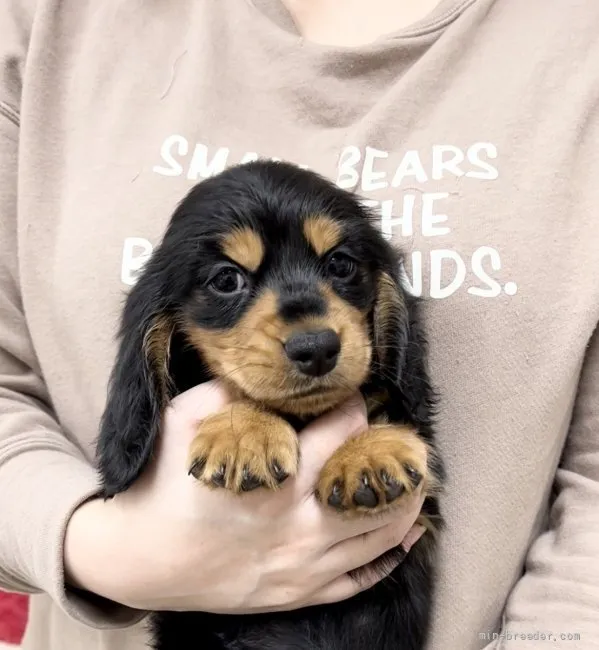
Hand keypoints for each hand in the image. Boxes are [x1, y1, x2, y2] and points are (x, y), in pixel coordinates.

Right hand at [64, 381, 424, 613]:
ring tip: (420, 486)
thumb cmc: (159, 488)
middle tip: (402, 440)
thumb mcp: (181, 426)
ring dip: (404, 508)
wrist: (137, 560)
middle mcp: (298, 526)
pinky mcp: (295, 593)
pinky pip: (356, 580)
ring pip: (374, 537)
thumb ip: (222, 395)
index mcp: (276, 481)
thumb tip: (255, 375)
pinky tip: (405, 539)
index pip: (338, 435)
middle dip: (389, 457)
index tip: (356, 396)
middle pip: (367, 486)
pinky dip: (388, 559)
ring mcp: (301, 566)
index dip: (353, 409)